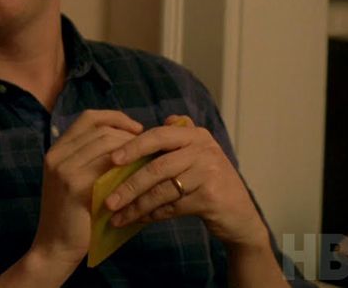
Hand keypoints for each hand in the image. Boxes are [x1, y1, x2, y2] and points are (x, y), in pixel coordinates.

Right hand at [27, 110, 142, 277]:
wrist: (55, 246)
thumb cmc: (72, 214)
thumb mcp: (73, 179)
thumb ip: (89, 159)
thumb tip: (127, 139)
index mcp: (56, 150)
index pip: (88, 118)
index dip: (115, 118)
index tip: (136, 128)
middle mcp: (57, 155)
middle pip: (100, 130)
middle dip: (129, 135)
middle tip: (149, 148)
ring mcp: (65, 170)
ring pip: (106, 145)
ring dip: (132, 150)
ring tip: (147, 160)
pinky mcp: (76, 187)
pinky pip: (108, 168)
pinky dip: (127, 168)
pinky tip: (139, 176)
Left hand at [103, 115, 267, 249]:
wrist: (240, 215)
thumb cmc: (209, 182)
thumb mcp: (196, 155)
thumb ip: (175, 140)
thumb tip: (146, 126)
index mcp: (195, 136)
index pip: (159, 136)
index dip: (133, 146)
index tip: (112, 159)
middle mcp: (204, 150)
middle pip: (157, 167)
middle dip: (129, 184)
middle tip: (107, 198)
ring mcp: (209, 173)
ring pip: (162, 190)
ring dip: (136, 205)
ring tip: (116, 215)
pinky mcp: (211, 198)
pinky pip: (171, 207)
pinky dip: (151, 215)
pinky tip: (137, 220)